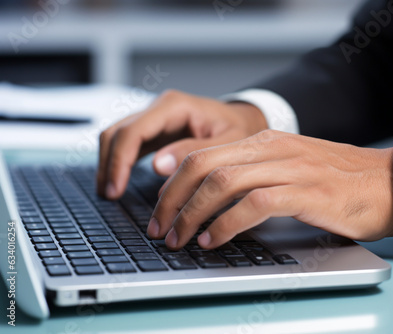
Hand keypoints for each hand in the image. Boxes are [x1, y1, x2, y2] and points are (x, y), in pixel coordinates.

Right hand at [97, 90, 266, 198]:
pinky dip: (120, 163)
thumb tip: (158, 166)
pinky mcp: (156, 132)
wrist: (247, 120)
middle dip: (109, 164)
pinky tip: (120, 183)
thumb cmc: (241, 130)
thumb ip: (196, 153)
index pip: (133, 131)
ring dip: (110, 164)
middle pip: (117, 132)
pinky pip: (129, 144)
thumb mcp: (229, 142)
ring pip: (117, 137)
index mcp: (175, 106)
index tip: (116, 188)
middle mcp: (160, 109)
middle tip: (109, 195)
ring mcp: (156, 119)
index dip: (119, 161)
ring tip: (109, 193)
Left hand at [148, 130, 392, 248]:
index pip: (202, 154)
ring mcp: (289, 167)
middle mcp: (272, 149)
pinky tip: (213, 240)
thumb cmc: (338, 182)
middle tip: (159, 227)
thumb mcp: (289, 168)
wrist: (388, 183)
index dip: (173, 182)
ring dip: (192, 213)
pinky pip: (254, 204)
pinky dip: (226, 224)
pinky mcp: (306, 191)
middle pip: (203, 165)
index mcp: (264, 142)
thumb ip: (253, 176)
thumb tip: (212, 200)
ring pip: (222, 183)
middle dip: (172, 198)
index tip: (160, 209)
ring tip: (179, 238)